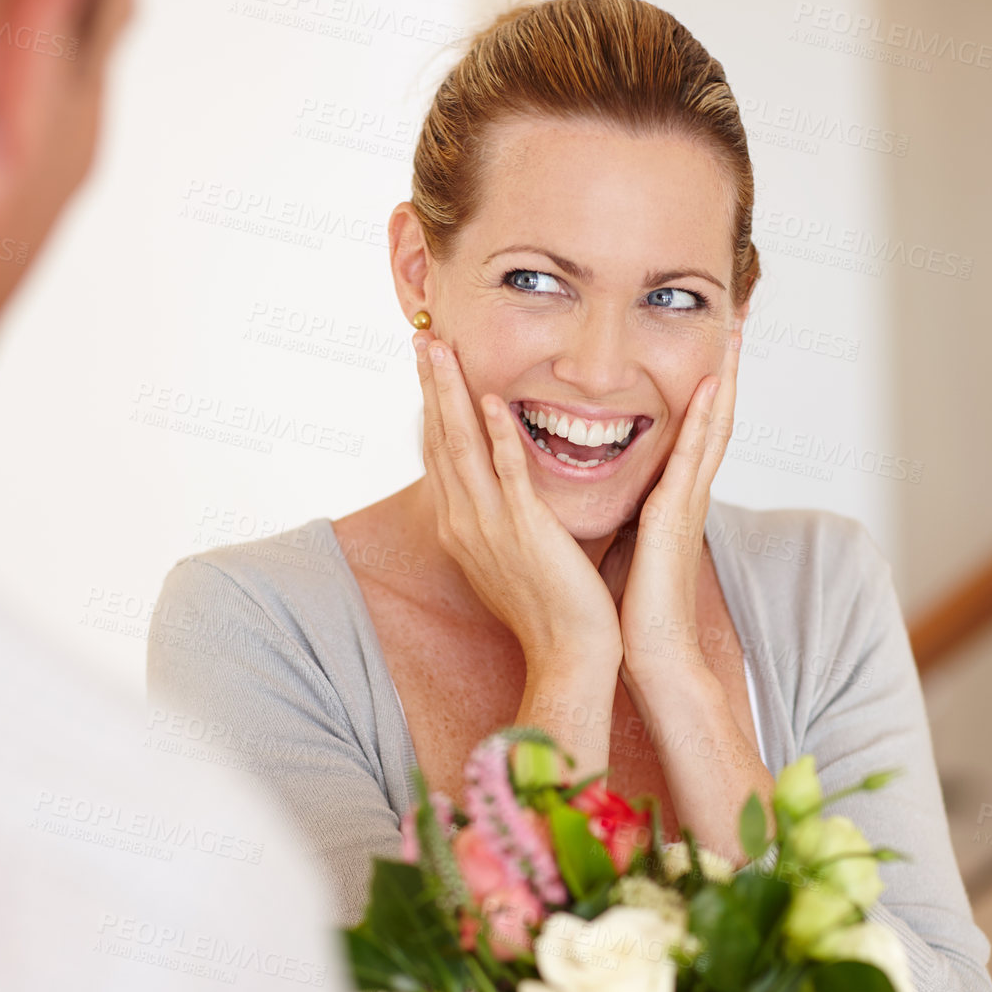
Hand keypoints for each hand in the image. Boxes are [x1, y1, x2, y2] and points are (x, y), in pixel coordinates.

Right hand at [415, 335, 622, 672]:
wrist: (569, 654)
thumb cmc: (550, 607)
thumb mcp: (513, 555)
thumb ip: (504, 515)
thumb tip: (504, 491)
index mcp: (462, 527)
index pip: (439, 454)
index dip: (431, 406)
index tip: (428, 366)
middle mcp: (465, 523)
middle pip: (439, 441)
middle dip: (430, 387)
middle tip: (422, 338)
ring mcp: (492, 526)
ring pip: (462, 447)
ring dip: (450, 395)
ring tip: (441, 351)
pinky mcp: (525, 530)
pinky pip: (507, 473)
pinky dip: (497, 435)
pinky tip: (490, 400)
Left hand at [601, 332, 739, 701]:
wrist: (649, 655)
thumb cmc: (632, 609)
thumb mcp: (627, 544)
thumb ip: (628, 512)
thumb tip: (612, 490)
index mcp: (674, 501)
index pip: (694, 434)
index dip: (704, 392)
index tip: (712, 350)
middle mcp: (688, 495)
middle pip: (713, 419)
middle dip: (726, 371)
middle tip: (737, 322)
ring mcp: (687, 503)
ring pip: (712, 428)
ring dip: (724, 380)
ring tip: (734, 334)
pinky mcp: (675, 516)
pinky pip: (693, 457)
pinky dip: (703, 418)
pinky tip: (710, 384)